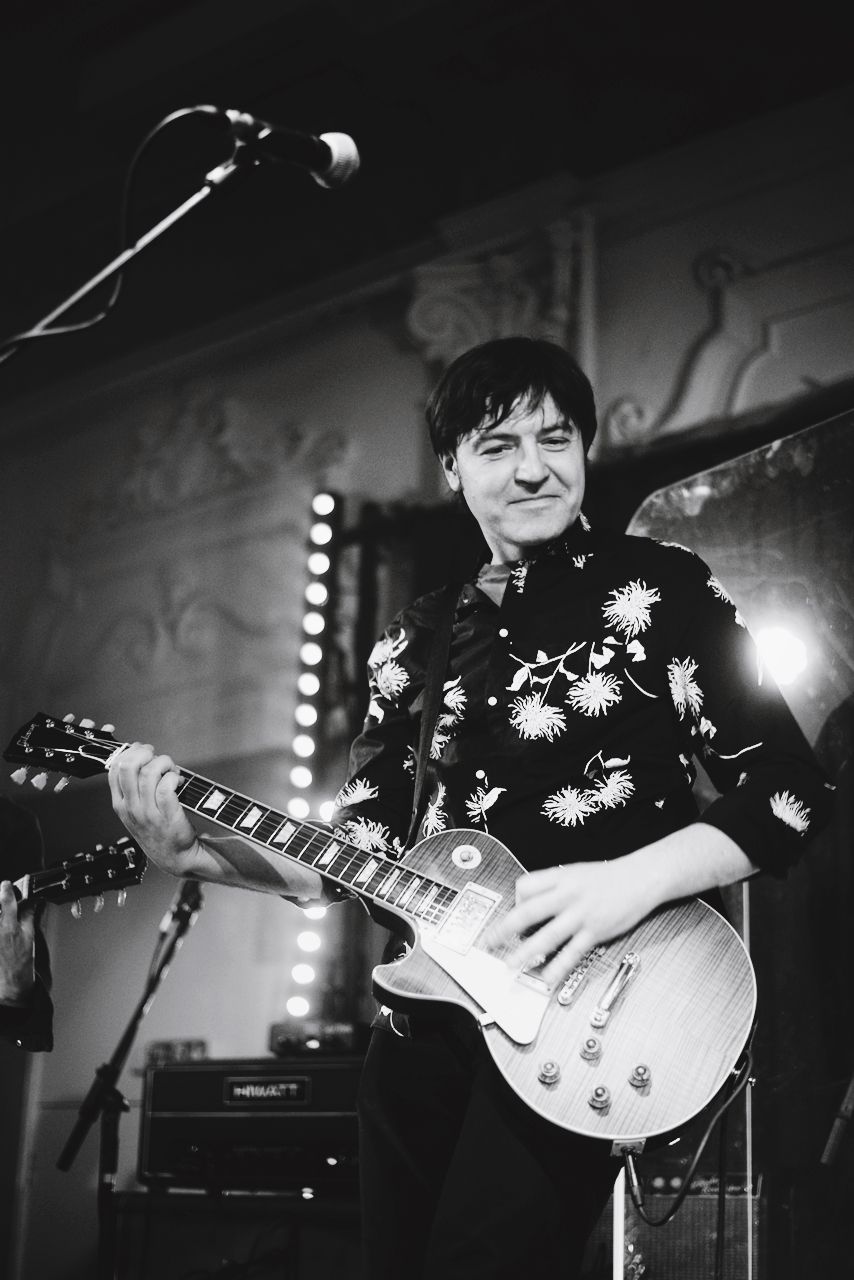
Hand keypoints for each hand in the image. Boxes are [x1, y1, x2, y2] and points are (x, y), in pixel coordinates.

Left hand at [0, 881, 34, 1004]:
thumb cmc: (20, 964)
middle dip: (0, 902)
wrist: (10, 984)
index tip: (6, 885)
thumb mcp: (29, 938)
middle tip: (3, 901)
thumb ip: (28, 917)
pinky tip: (2, 931)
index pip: (6, 901)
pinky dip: (0, 924)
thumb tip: (32, 903)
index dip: (6, 890)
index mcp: (9, 928)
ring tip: (3, 916)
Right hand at [109, 742, 200, 877]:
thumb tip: (140, 756)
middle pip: (128, 767)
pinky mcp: (166, 814)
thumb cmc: (158, 830)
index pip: (114, 770)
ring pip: (149, 773)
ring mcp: (148, 813)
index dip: (129, 753)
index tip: (143, 751)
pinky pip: (166, 786)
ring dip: (164, 763)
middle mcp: (131, 808)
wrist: (175, 857)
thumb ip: (134, 789)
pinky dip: (173, 777)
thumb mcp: (136, 812)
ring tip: (172, 770)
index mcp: (120, 805)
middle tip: (158, 757)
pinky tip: (178, 780)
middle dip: (145, 753)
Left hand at [487, 859, 656, 985]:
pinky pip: (572, 952)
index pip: (525, 886)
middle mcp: (567, 895)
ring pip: (547, 936)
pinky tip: (547, 977)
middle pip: (528, 912)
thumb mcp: (575, 872)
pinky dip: (558, 966)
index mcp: (560, 877)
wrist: (641, 877)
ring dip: (525, 953)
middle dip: (504, 929)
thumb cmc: (608, 877)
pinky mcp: (595, 931)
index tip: (512, 913)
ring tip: (511, 965)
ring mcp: (581, 914)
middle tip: (489, 943)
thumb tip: (531, 902)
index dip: (514, 901)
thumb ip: (554, 886)